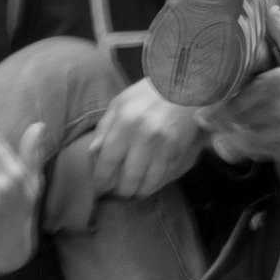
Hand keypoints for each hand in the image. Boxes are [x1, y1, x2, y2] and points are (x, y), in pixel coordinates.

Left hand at [43, 81, 207, 228]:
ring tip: (133, 192)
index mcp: (126, 124)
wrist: (186, 85)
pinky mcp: (179, 152)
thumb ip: (105, 127)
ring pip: (150, 183)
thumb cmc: (149, 92)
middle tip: (117, 193)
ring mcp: (165, 147)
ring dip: (139, 192)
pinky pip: (165, 177)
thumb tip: (94, 153)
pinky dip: (156, 183)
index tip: (100, 187)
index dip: (102, 179)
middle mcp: (145, 138)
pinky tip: (149, 183)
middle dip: (121, 191)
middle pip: (129, 179)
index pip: (108, 162)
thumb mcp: (120, 103)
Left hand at [211, 62, 279, 159]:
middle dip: (220, 123)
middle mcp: (274, 108)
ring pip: (246, 139)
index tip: (203, 112)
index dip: (215, 107)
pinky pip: (264, 151)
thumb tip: (272, 8)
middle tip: (206, 123)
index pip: (234, 98)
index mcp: (275, 82)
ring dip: (233, 138)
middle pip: (235, 120)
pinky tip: (250, 145)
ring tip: (222, 139)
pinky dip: (254, 149)